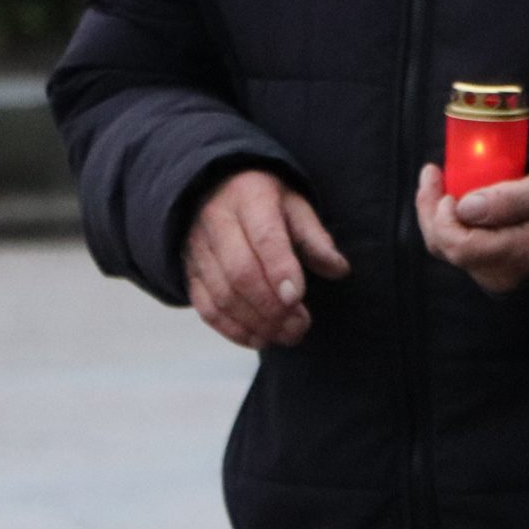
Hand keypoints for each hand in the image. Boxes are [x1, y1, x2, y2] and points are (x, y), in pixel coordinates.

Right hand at [184, 168, 349, 349]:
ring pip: (222, 295)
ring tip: (287, 335)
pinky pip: (206, 307)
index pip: (264, 238)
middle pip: (240, 273)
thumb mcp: (295, 205)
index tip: (298, 298)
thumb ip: (314, 237)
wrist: (212, 189)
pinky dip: (232, 329)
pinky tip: (260, 339)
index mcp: (250, 198)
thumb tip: (339, 269)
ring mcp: (198, 249)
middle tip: (300, 326)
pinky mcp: (189, 272)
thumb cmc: (265, 201)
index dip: (280, 271)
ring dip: (256, 323)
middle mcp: (217, 223)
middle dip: (272, 307)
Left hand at [415, 164, 528, 294]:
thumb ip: (507, 199)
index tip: (447, 191)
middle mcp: (496, 272)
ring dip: (435, 211)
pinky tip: (448, 193)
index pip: (460, 247)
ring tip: (434, 179)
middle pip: (446, 247)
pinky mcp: (486, 260)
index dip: (444, 219)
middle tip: (430, 173)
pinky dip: (448, 217)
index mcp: (512, 258)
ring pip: (446, 245)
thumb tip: (465, 207)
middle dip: (430, 210)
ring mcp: (489, 269)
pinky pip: (456, 241)